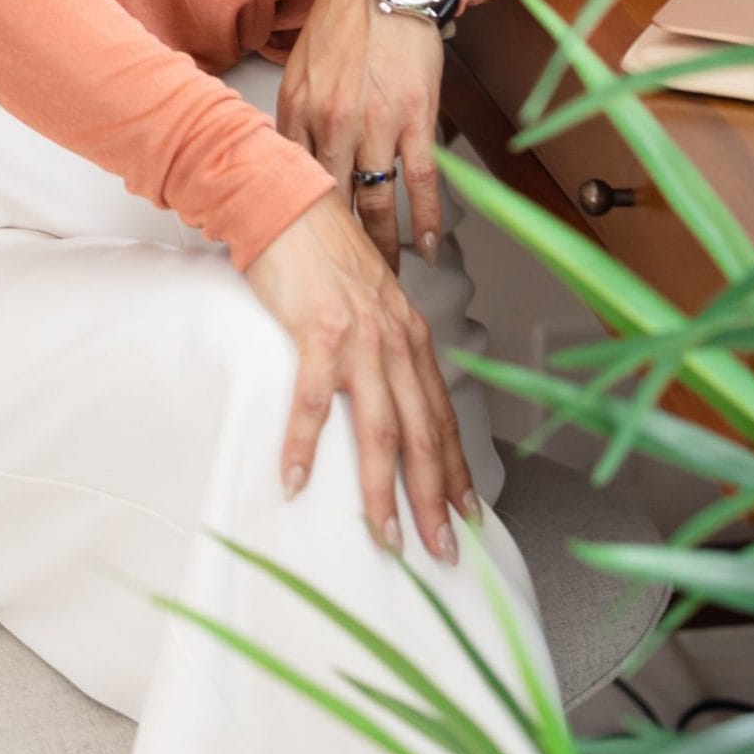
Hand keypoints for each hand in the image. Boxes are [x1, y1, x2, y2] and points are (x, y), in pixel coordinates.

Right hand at [243, 188, 479, 560]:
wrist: (285, 201)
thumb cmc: (320, 249)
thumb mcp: (367, 297)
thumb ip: (380, 339)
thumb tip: (383, 383)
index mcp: (409, 334)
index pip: (443, 415)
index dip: (457, 469)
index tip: (468, 514)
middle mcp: (394, 339)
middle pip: (424, 435)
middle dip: (435, 500)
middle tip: (442, 551)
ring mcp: (359, 336)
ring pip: (381, 428)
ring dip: (383, 490)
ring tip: (385, 538)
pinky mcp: (317, 329)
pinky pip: (312, 399)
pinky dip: (305, 444)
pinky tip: (294, 480)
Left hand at [276, 0, 445, 274]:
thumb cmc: (343, 24)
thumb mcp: (301, 69)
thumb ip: (296, 118)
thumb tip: (291, 164)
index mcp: (299, 111)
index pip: (294, 182)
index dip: (299, 223)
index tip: (302, 254)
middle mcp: (333, 123)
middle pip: (333, 204)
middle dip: (339, 250)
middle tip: (344, 286)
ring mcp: (376, 124)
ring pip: (376, 202)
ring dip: (382, 248)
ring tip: (385, 281)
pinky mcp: (416, 119)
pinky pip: (420, 181)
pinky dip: (425, 220)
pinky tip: (427, 248)